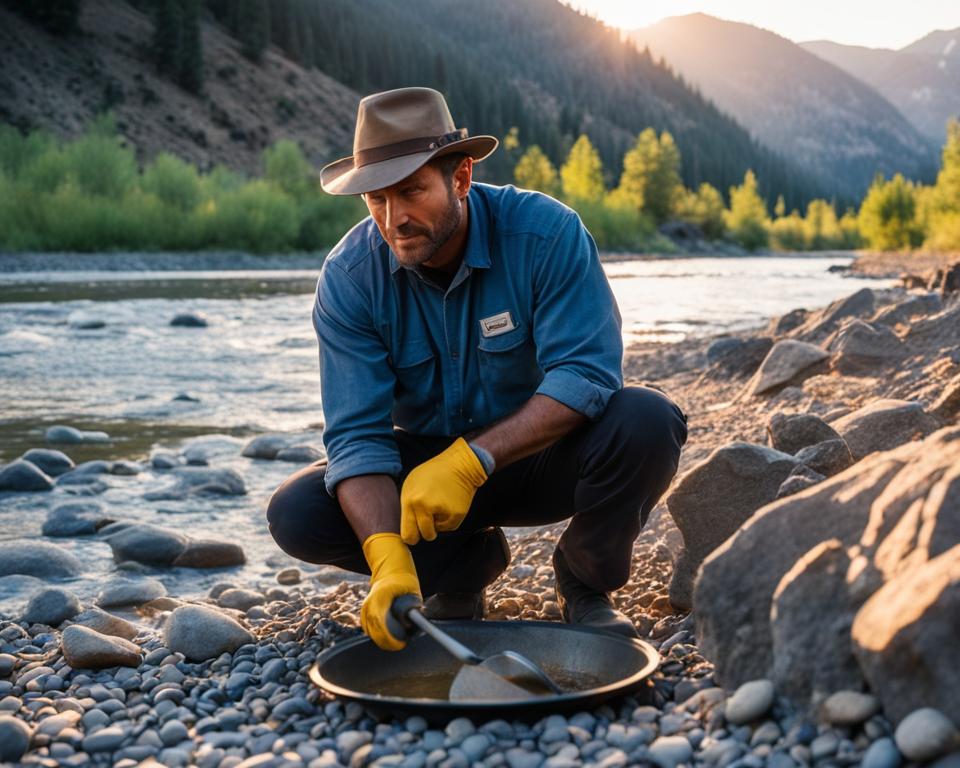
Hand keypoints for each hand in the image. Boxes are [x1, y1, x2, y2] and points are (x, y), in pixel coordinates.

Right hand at [360, 532, 420, 650]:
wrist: (390, 571)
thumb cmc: (404, 581)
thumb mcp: (412, 590)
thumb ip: (414, 605)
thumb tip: (419, 620)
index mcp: (381, 595)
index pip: (380, 619)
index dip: (389, 635)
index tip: (400, 643)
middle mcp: (370, 602)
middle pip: (373, 628)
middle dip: (387, 641)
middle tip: (401, 645)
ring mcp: (365, 607)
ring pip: (370, 630)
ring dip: (383, 639)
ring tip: (397, 642)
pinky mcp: (365, 613)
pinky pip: (369, 628)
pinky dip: (378, 635)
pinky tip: (389, 638)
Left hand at [400, 438, 487, 544]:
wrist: (459, 465)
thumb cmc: (433, 472)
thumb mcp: (412, 484)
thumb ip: (408, 505)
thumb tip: (408, 526)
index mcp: (410, 500)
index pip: (408, 534)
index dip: (411, 537)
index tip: (414, 534)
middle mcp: (425, 507)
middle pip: (425, 535)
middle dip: (426, 532)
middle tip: (429, 522)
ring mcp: (441, 511)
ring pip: (438, 530)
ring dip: (438, 523)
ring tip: (440, 504)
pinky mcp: (456, 514)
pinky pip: (449, 527)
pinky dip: (449, 520)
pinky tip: (449, 504)